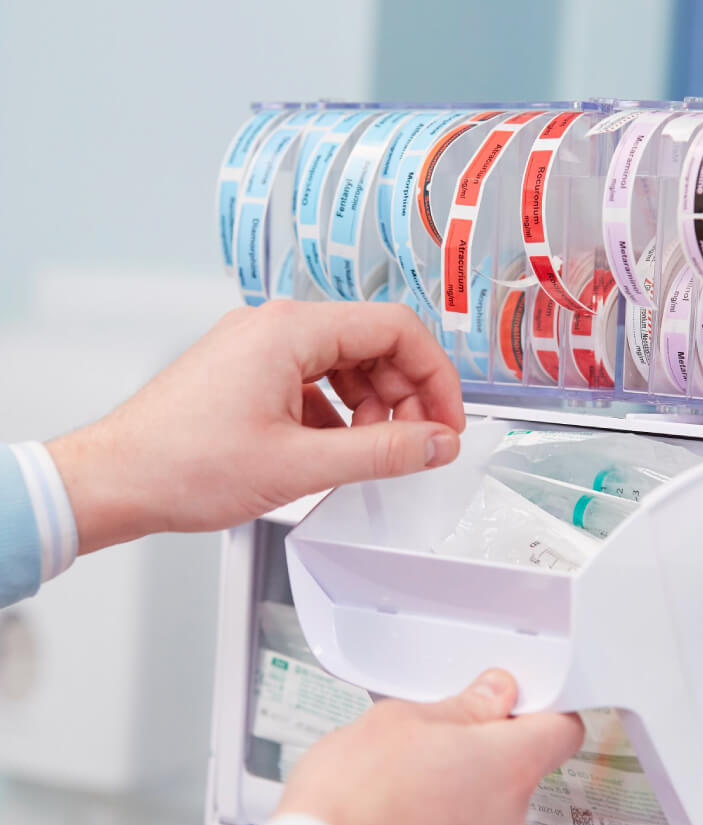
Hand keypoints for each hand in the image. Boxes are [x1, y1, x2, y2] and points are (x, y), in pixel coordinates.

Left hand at [46, 300, 465, 552]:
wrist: (115, 480)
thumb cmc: (184, 466)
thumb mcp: (300, 465)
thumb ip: (381, 452)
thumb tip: (436, 443)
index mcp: (290, 330)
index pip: (395, 329)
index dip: (434, 376)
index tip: (447, 422)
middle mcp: (274, 326)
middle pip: (372, 344)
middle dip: (404, 396)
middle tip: (416, 446)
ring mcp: (258, 348)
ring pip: (344, 364)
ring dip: (371, 407)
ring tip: (369, 452)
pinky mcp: (247, 373)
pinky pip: (313, 381)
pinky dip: (336, 413)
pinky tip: (333, 449)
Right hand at [274, 670, 583, 824]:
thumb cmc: (349, 806)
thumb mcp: (399, 721)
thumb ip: (459, 707)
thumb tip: (490, 697)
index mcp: (507, 770)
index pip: (562, 730)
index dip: (540, 709)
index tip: (515, 702)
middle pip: (515, 776)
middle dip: (478, 756)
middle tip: (427, 745)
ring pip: (482, 817)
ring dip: (452, 800)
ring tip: (394, 791)